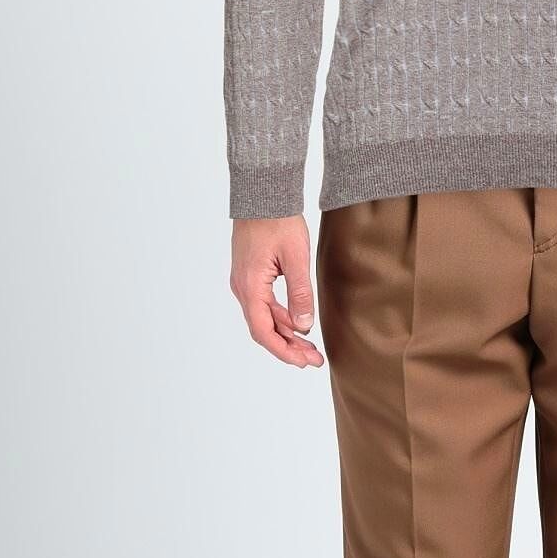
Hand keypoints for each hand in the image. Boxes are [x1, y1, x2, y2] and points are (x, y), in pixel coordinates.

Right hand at [230, 214, 323, 367]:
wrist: (263, 195)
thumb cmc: (278, 221)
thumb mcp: (296, 258)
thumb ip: (300, 294)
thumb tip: (304, 327)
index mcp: (251, 286)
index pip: (263, 331)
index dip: (283, 351)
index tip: (303, 362)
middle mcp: (242, 288)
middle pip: (263, 329)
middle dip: (288, 347)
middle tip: (314, 359)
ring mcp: (244, 282)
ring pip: (264, 318)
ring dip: (286, 333)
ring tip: (310, 346)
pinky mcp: (250, 276)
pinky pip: (264, 305)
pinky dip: (281, 317)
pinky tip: (299, 323)